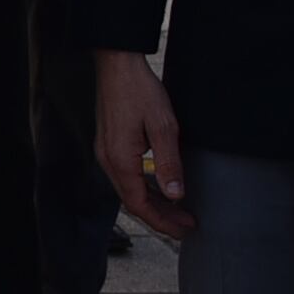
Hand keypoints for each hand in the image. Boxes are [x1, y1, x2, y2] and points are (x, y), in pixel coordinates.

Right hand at [96, 51, 193, 237]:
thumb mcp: (163, 127)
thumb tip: (176, 195)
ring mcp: (106, 152)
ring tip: (177, 210)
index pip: (141, 205)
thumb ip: (169, 163)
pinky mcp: (109, 144)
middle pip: (133, 202)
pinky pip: (126, 177)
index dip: (164, 222)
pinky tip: (159, 187)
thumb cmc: (139, 91)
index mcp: (121, 160)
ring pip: (129, 190)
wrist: (117, 64)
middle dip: (160, 217)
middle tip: (186, 224)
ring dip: (153, 203)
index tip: (185, 228)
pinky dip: (144, 188)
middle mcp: (109, 161)